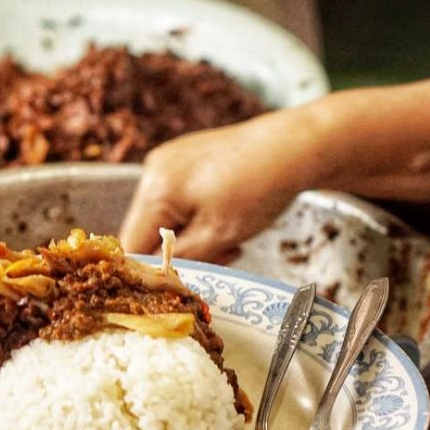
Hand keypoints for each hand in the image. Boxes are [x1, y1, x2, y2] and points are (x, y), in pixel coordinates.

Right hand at [119, 108, 319, 261]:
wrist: (297, 146)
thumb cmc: (259, 189)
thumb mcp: (217, 237)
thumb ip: (180, 260)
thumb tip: (156, 277)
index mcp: (154, 189)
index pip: (132, 246)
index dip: (154, 270)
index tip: (183, 283)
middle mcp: (154, 170)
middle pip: (149, 232)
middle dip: (180, 253)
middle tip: (220, 257)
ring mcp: (170, 162)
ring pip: (168, 219)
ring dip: (193, 238)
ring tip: (229, 240)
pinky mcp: (187, 160)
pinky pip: (180, 202)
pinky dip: (199, 219)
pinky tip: (227, 220)